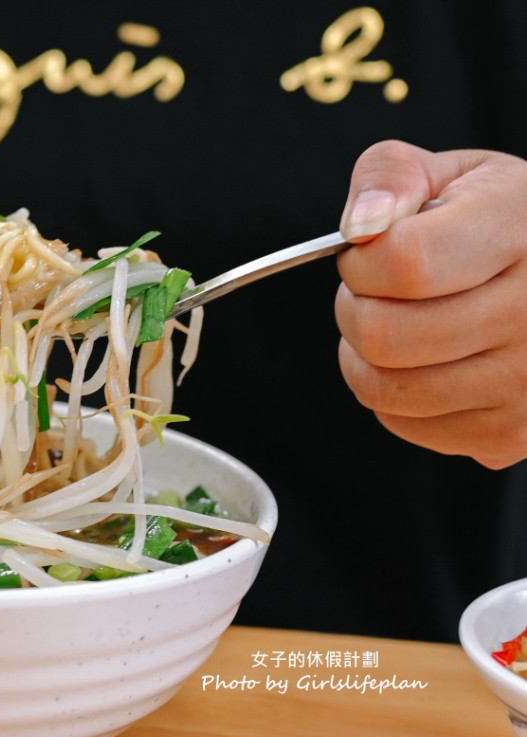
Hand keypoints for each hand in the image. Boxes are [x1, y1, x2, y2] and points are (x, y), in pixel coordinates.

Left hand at [335, 140, 526, 468]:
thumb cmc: (507, 225)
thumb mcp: (459, 174)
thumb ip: (390, 175)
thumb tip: (361, 226)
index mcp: (520, 229)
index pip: (407, 263)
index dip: (363, 261)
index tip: (369, 252)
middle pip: (384, 335)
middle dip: (356, 308)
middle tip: (378, 292)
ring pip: (385, 388)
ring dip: (366, 356)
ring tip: (401, 322)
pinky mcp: (514, 432)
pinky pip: (405, 422)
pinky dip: (394, 395)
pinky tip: (429, 360)